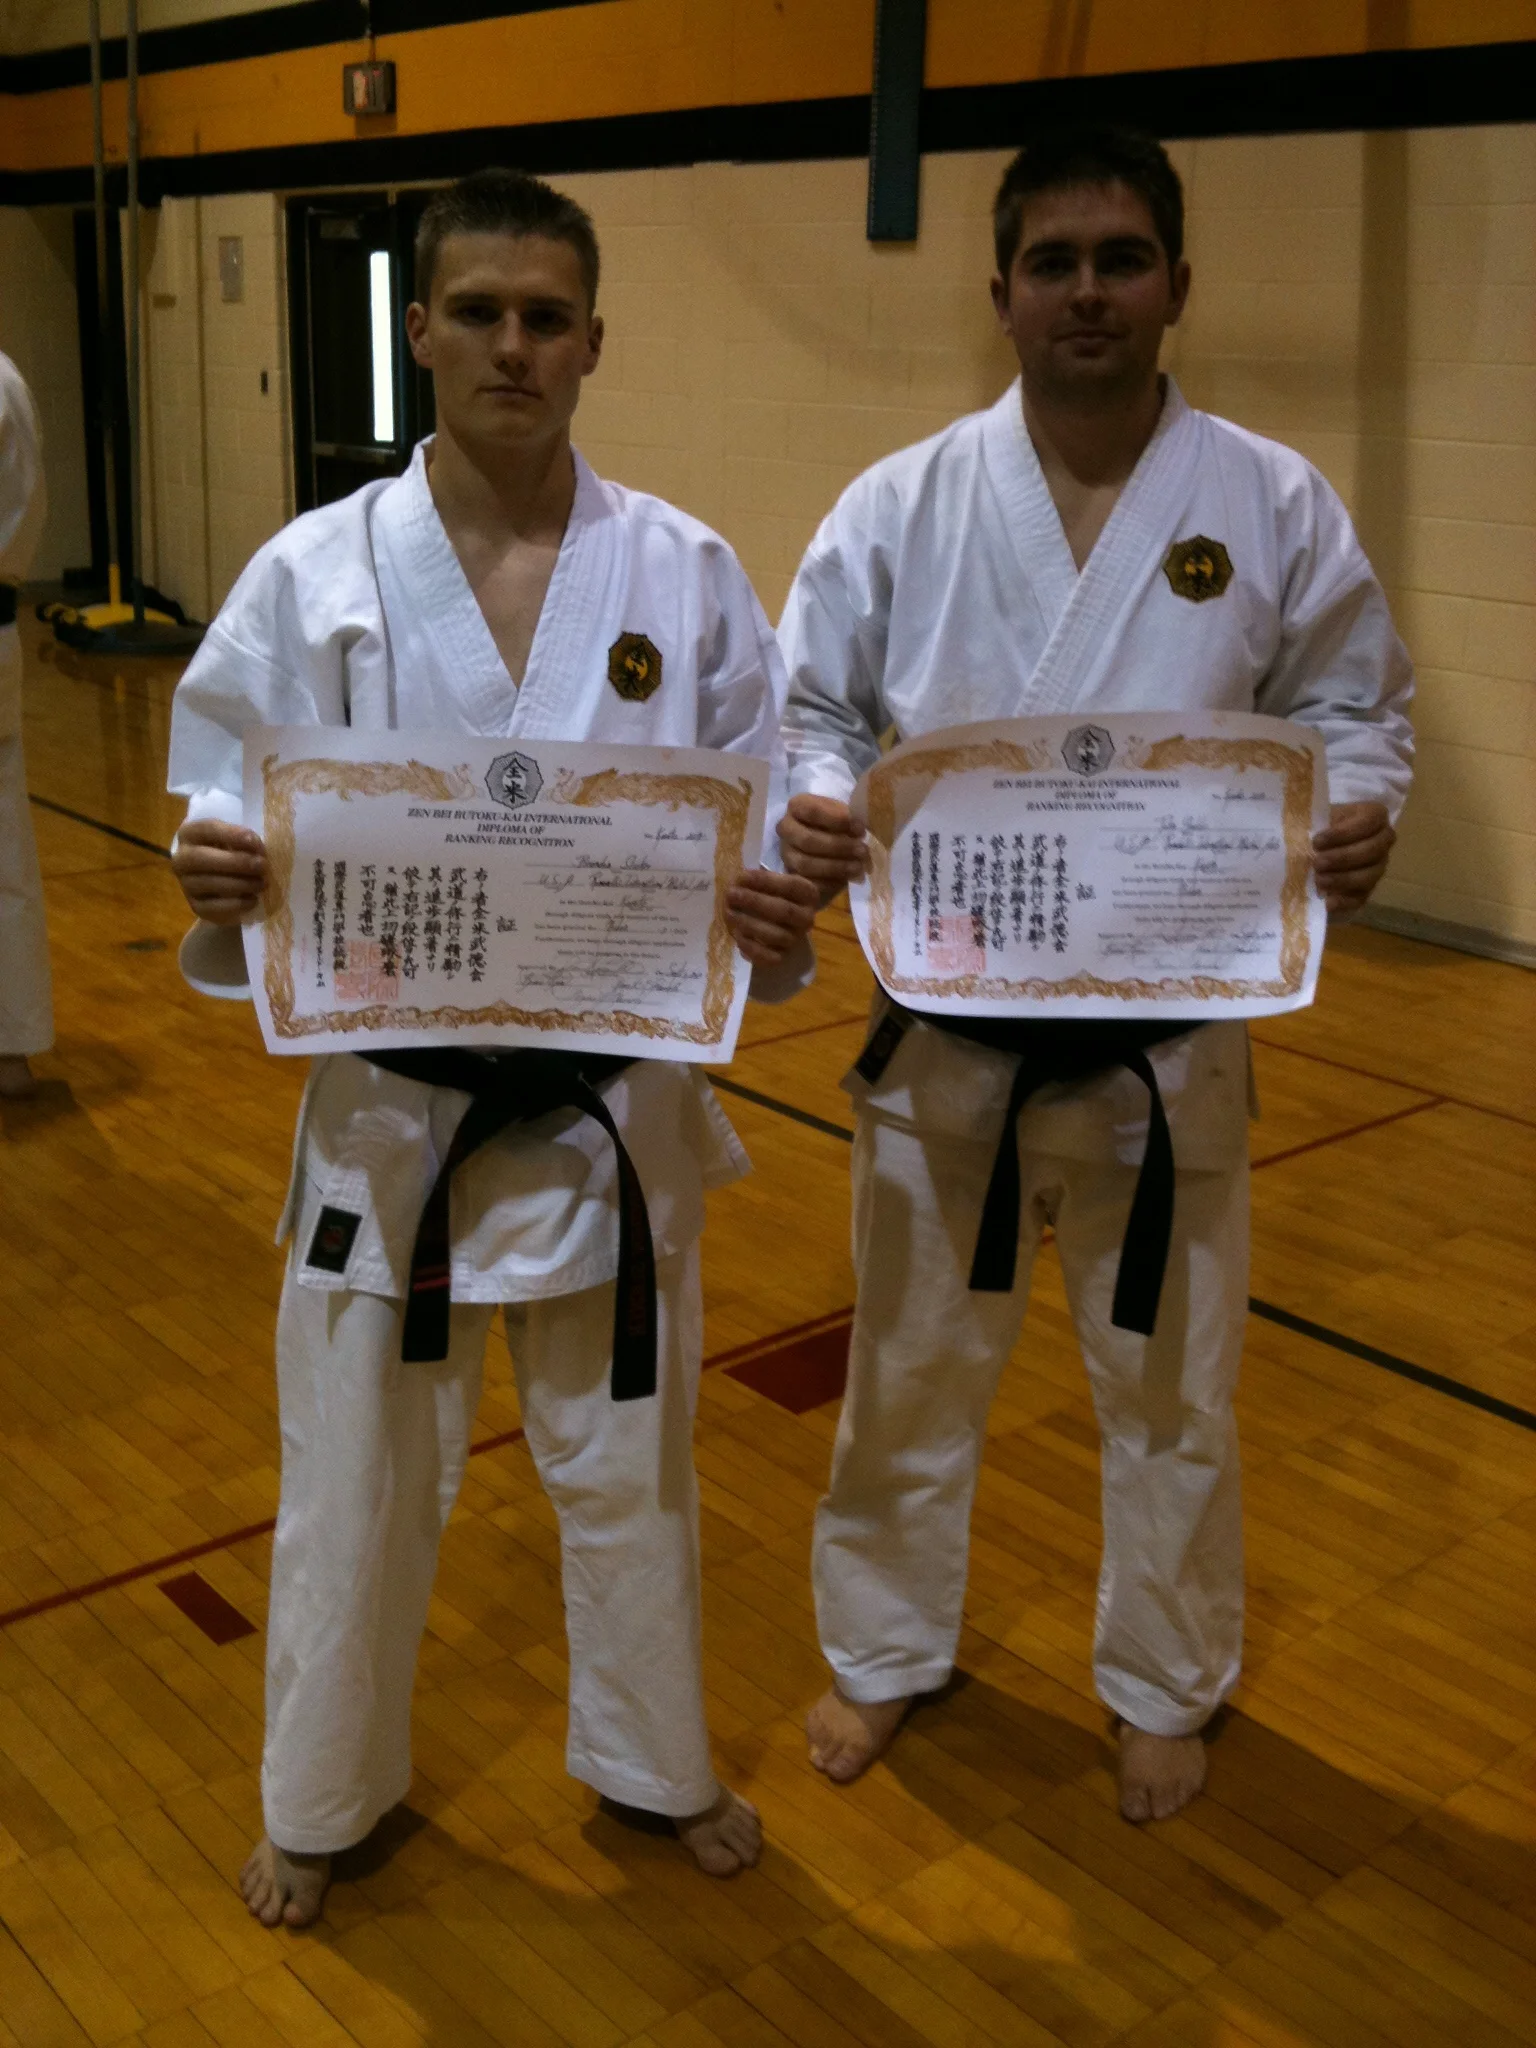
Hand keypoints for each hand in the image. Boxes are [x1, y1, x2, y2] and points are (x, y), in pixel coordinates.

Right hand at [172, 817, 268, 923]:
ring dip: (240, 883)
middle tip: (262, 865)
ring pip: (209, 883)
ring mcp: (186, 884)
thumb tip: (259, 850)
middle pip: (202, 858)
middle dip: (236, 862)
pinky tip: (253, 899)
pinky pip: (213, 907)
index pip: (206, 829)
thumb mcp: (235, 839)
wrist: (222, 880)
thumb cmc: (232, 851)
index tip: (254, 840)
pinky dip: (236, 904)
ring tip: (262, 883)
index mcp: (190, 833)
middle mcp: (181, 858)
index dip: (231, 834)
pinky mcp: (195, 905)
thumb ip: (244, 839)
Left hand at [725, 867, 817, 965]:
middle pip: (784, 910)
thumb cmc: (770, 892)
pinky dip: (751, 948)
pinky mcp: (783, 956)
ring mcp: (796, 939)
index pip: (791, 886)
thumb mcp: (771, 879)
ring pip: (776, 934)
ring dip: (749, 924)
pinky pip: (769, 958)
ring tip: (728, 913)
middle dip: (754, 901)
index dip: (765, 881)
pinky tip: (737, 936)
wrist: (776, 917)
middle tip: (730, 894)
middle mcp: (807, 918)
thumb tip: (739, 879)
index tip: (742, 876)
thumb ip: (761, 877)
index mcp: (809, 894)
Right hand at [777, 793, 869, 907]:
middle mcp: (786, 829)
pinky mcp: (791, 875)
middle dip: (838, 847)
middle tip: (862, 850)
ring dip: (835, 867)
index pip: (813, 811)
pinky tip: (847, 879)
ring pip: (806, 864)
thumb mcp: (842, 813)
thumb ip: (848, 818)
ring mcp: (786, 853)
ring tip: (858, 867)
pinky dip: (829, 882)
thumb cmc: (837, 823)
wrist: (828, 841)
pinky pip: (808, 882)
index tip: (860, 829)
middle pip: (808, 840)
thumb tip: (858, 831)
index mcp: (797, 806)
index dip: (837, 821)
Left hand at [1312, 801, 1393, 915]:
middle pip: (1372, 850)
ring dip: (1342, 879)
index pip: (1369, 821)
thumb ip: (1315, 822)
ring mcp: (1377, 867)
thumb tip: (1302, 834)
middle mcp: (1382, 841)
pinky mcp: (1367, 889)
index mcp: (1373, 816)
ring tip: (1318, 881)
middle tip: (1317, 863)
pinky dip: (1344, 901)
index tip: (1317, 841)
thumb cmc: (1317, 826)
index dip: (1344, 833)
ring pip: (1368, 875)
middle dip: (1343, 857)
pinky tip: (1328, 902)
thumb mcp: (1316, 818)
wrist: (1313, 848)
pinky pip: (1361, 897)